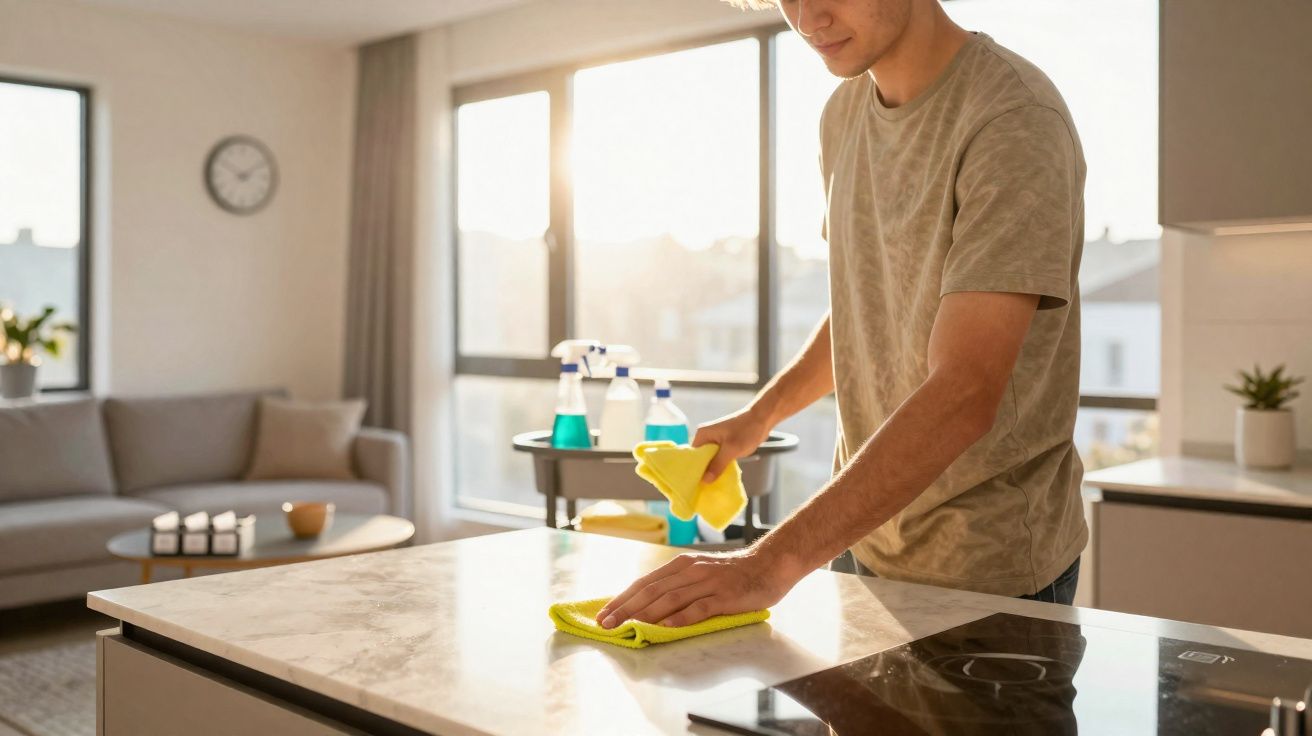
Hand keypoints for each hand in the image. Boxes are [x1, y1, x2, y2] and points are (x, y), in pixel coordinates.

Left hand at [595, 549, 793, 628]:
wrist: (769, 564)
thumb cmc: (732, 574)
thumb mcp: (699, 573)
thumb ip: (677, 585)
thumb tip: (647, 605)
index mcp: (680, 565)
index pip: (644, 583)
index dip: (621, 599)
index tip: (603, 614)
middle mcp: (690, 571)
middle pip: (651, 590)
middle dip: (625, 608)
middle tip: (606, 624)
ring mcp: (707, 582)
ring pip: (670, 598)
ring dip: (645, 614)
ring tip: (627, 627)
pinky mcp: (725, 595)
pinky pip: (700, 608)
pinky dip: (681, 618)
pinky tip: (666, 627)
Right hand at [692, 406, 771, 483]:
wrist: (762, 419)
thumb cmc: (747, 430)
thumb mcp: (731, 449)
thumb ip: (717, 464)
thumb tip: (705, 480)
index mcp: (703, 434)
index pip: (693, 456)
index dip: (694, 470)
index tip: (695, 484)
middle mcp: (706, 437)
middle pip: (700, 458)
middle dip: (703, 471)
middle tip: (704, 488)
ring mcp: (715, 440)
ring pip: (710, 459)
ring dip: (713, 469)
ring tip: (712, 485)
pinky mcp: (724, 444)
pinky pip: (718, 458)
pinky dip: (720, 466)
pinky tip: (721, 477)